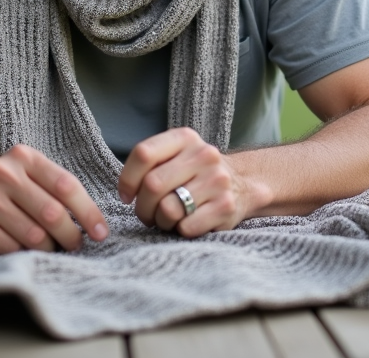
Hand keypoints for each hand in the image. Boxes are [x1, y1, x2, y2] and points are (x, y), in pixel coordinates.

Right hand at [0, 144, 107, 253]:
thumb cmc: (1, 188)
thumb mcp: (25, 174)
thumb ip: (54, 188)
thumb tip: (92, 221)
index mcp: (24, 157)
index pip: (66, 185)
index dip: (88, 212)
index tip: (101, 232)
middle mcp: (4, 173)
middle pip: (52, 213)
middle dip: (71, 235)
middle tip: (76, 245)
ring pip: (34, 235)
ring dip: (49, 248)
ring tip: (50, 247)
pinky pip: (12, 248)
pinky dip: (24, 254)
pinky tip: (23, 249)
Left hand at [118, 127, 246, 236]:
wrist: (243, 184)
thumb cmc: (195, 173)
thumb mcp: (176, 155)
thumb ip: (150, 163)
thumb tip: (126, 191)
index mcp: (185, 138)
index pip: (144, 154)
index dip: (127, 179)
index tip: (127, 195)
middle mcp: (204, 155)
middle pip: (152, 185)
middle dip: (142, 207)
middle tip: (147, 213)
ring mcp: (217, 181)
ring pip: (167, 209)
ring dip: (160, 221)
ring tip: (167, 218)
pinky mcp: (226, 207)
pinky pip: (186, 227)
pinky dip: (179, 230)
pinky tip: (186, 222)